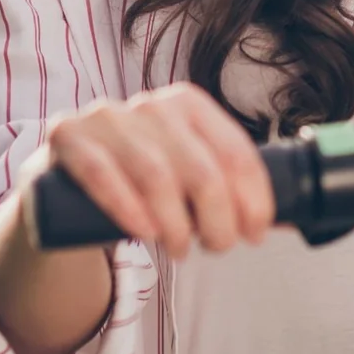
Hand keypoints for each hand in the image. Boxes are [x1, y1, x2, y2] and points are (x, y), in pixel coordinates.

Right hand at [27, 83, 275, 258]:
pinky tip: (144, 233)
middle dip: (218, 216)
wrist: (59, 182)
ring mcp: (107, 117)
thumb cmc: (138, 182)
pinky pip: (102, 172)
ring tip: (181, 250)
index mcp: (189, 104)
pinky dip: (127, 207)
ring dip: (175, 222)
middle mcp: (151, 104)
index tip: (257, 232)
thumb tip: (294, 217)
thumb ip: (227, 192)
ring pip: (155, 173)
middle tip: (218, 248)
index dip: (252, 196)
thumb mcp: (183, 176)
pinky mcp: (68, 137)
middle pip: (200, 167)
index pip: (234, 149)